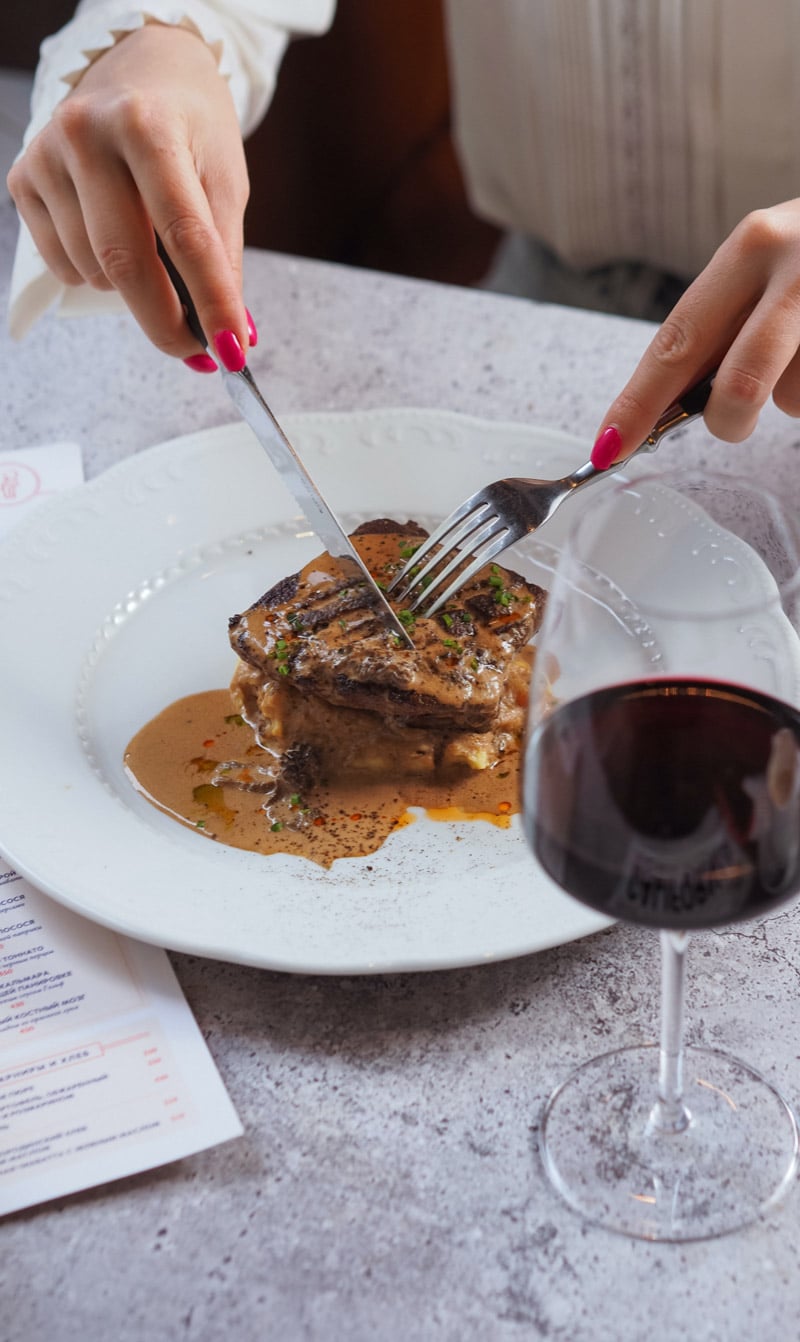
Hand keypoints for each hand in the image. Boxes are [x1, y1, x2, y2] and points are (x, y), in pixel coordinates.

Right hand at [7, 23, 252, 367]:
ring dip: (133, 292)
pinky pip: (65, 266)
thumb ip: (225, 257)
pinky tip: (112, 235)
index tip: (230, 352)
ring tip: (153, 254)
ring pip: (95, 272)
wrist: (141, 68)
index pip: (185, 235)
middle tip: (196, 352)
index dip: (211, 302)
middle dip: (167, 322)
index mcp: (149, 125)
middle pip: (126, 263)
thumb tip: (230, 334)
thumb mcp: (224, 181)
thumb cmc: (190, 129)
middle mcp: (87, 133)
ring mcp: (46, 155)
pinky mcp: (23, 179)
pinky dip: (97, 274)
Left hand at [591, 199, 799, 465]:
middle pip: (737, 388)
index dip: (637, 404)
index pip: (676, 342)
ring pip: (792, 400)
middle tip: (730, 420)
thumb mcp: (771, 262)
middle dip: (726, 421)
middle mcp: (792, 267)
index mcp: (750, 248)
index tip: (607, 447)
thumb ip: (725, 322)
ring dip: (796, 392)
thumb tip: (670, 402)